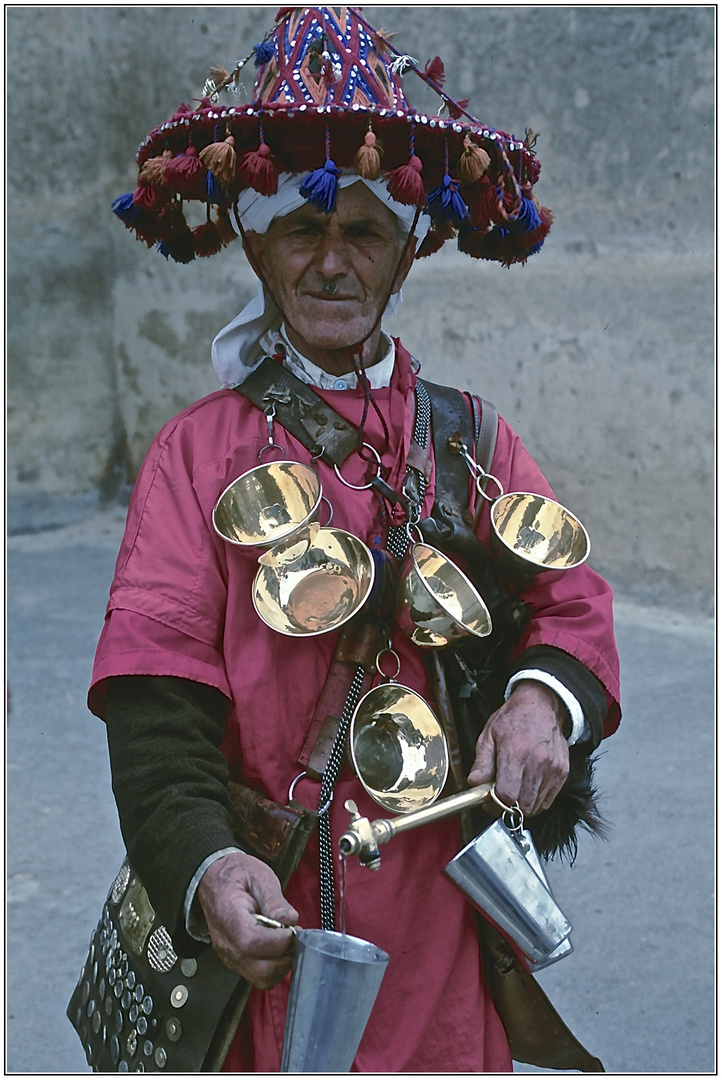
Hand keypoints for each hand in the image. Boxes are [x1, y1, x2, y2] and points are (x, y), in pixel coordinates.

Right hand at [197, 851, 298, 988]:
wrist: (212, 878)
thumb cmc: (236, 875)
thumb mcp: (258, 876)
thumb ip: (275, 900)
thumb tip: (290, 920)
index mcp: (230, 917)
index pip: (253, 943)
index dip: (279, 941)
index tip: (293, 930)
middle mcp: (226, 943)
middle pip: (259, 971)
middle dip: (285, 958)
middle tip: (294, 937)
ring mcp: (228, 955)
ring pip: (260, 978)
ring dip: (281, 965)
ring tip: (286, 941)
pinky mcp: (234, 960)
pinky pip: (256, 975)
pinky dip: (273, 967)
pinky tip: (277, 946)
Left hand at [467, 681, 569, 815]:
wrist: (542, 705)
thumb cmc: (514, 718)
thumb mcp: (489, 735)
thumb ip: (482, 762)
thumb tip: (475, 783)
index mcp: (516, 752)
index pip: (507, 795)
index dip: (495, 803)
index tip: (489, 800)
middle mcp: (538, 762)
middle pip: (523, 805)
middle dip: (508, 807)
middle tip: (500, 796)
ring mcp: (553, 768)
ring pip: (536, 806)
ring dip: (523, 804)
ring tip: (514, 788)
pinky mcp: (562, 772)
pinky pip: (548, 800)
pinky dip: (536, 800)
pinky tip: (527, 786)